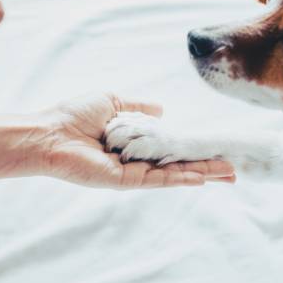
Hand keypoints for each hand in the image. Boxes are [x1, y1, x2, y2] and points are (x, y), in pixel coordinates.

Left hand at [42, 94, 234, 188]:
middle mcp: (135, 160)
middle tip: (232, 169)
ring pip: (173, 173)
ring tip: (228, 174)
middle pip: (178, 164)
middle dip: (206, 166)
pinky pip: (157, 179)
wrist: (50, 133)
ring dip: (202, 173)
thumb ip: (137, 107)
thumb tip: (162, 110)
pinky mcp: (124, 181)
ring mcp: (131, 172)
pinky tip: (201, 179)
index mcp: (133, 143)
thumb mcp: (112, 102)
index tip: (215, 149)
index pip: (170, 147)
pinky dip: (180, 179)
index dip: (193, 149)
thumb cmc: (73, 116)